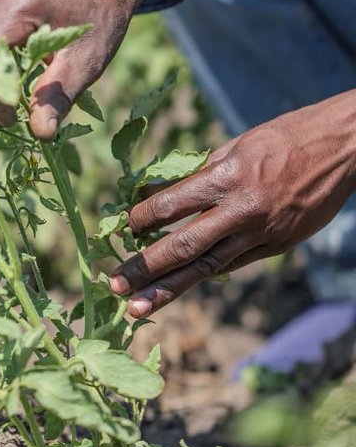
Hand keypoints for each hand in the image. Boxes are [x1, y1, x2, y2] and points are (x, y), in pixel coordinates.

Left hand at [110, 92, 355, 316]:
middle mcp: (241, 210)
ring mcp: (260, 233)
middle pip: (183, 246)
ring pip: (206, 267)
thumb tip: (154, 194)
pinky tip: (179, 287)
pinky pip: (232, 264)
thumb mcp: (235, 146)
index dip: (141, 218)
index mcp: (227, 177)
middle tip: (114, 285)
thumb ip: (196, 174)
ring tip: (137, 308)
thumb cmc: (284, 138)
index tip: (122, 227)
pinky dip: (204, 275)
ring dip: (168, 289)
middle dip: (145, 268)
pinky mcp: (276, 247)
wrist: (343, 149)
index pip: (171, 205)